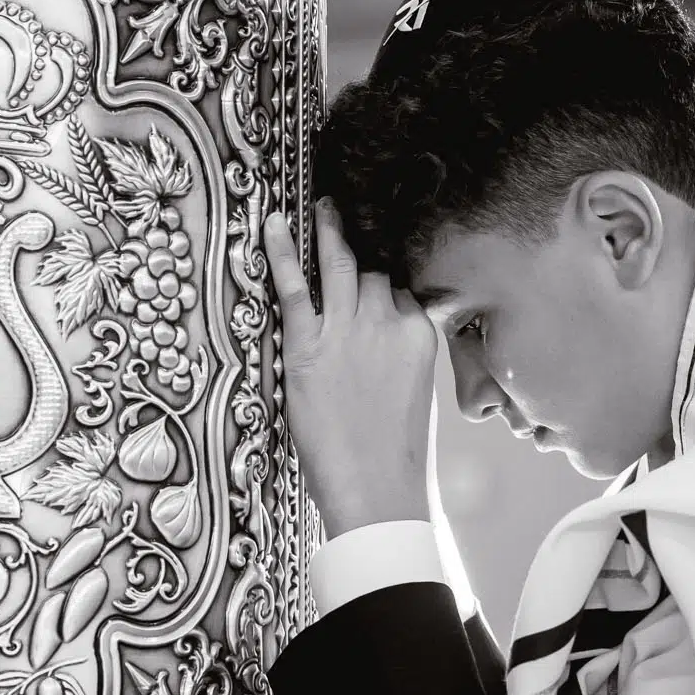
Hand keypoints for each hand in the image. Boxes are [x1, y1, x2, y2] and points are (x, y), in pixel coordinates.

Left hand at [263, 199, 436, 538]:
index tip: (376, 267)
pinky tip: (275, 224)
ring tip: (323, 206)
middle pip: (373, 274)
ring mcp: (347, 331)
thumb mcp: (414, 394)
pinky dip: (283, 252)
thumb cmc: (395, 455)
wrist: (377, 488)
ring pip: (341, 265)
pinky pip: (294, 285)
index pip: (403, 290)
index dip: (386, 281)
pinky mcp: (309, 344)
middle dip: (361, 253)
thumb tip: (387, 345)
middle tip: (348, 219)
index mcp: (419, 336)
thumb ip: (402, 357)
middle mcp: (388, 323)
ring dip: (330, 232)